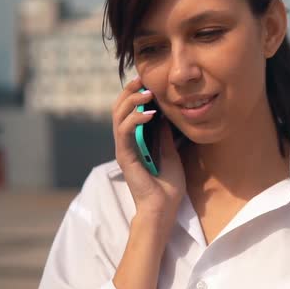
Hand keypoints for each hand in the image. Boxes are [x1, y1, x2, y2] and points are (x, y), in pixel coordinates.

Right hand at [112, 76, 185, 219]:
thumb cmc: (168, 186)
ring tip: (147, 93)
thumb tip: (165, 115)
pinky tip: (150, 113)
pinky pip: (124, 131)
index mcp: (136, 142)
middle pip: (119, 109)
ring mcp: (123, 148)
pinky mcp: (124, 156)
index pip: (129, 112)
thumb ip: (165, 135)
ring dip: (132, 101)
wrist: (163, 208)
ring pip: (118, 116)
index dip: (135, 95)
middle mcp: (126, 143)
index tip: (148, 82)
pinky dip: (135, 119)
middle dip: (130, 92)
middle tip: (142, 80)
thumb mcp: (171, 153)